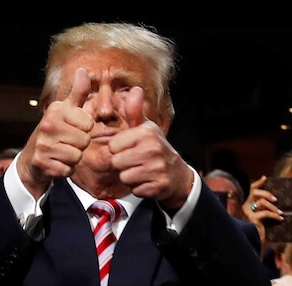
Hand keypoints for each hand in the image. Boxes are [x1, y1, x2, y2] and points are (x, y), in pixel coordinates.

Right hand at [17, 67, 94, 197]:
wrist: (33, 159)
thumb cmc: (55, 132)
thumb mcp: (66, 110)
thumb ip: (78, 93)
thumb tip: (84, 70)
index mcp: (56, 110)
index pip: (88, 124)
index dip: (84, 130)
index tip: (72, 129)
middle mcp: (48, 125)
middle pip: (84, 140)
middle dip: (79, 145)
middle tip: (66, 143)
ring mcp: (43, 145)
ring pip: (77, 156)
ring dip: (73, 158)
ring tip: (61, 153)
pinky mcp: (43, 163)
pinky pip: (69, 170)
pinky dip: (66, 169)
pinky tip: (56, 163)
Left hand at [108, 85, 193, 209]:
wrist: (178, 175)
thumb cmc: (156, 149)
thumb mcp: (146, 129)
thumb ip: (135, 112)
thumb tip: (135, 89)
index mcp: (146, 133)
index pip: (113, 146)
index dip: (118, 151)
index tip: (130, 150)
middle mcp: (153, 149)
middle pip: (117, 162)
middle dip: (123, 166)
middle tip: (135, 163)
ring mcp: (157, 169)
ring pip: (125, 177)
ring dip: (130, 177)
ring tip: (141, 172)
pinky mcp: (158, 186)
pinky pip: (135, 189)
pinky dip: (139, 188)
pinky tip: (148, 181)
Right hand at [243, 176, 281, 252]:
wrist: (256, 243)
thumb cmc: (261, 229)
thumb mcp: (264, 216)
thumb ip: (267, 207)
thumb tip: (277, 199)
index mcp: (249, 203)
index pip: (252, 188)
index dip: (259, 182)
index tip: (266, 178)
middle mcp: (246, 206)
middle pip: (255, 192)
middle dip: (267, 193)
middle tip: (276, 199)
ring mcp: (248, 212)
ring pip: (261, 202)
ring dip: (273, 207)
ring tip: (280, 213)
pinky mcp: (252, 219)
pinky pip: (265, 213)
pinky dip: (274, 215)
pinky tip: (280, 219)